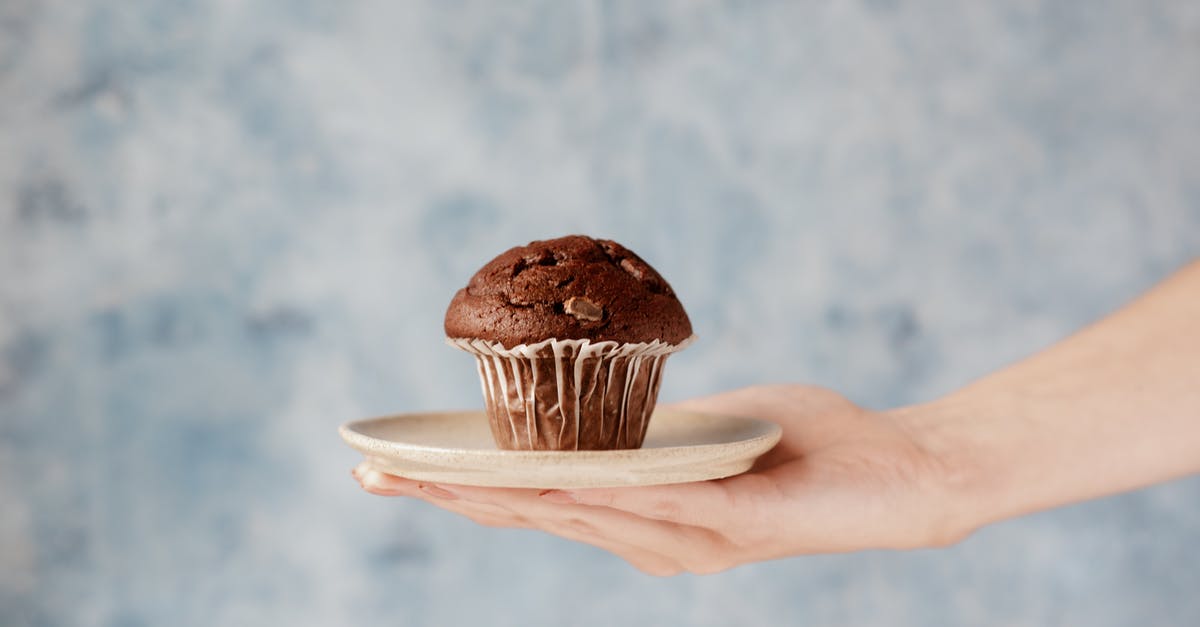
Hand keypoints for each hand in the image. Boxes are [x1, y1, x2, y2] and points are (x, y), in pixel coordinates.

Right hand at [352, 385, 968, 575]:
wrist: (896, 472)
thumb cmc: (806, 442)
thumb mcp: (710, 426)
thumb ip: (656, 428)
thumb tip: (602, 402)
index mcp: (644, 515)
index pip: (539, 501)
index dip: (465, 487)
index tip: (393, 467)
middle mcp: (654, 539)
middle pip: (536, 516)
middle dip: (452, 495)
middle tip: (374, 474)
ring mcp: (687, 536)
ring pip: (575, 516)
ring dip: (499, 495)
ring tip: (429, 477)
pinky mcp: (729, 518)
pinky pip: (648, 502)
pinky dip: (590, 489)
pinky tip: (540, 476)